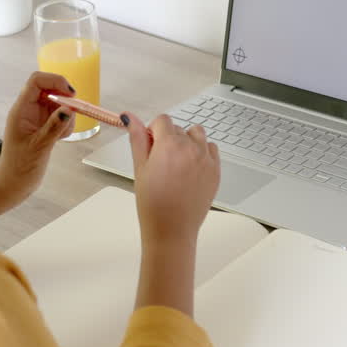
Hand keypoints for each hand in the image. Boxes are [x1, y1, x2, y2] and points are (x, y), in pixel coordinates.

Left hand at [0, 71, 77, 202]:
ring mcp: (37, 118)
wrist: (14, 183)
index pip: (36, 81)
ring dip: (67, 115)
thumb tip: (68, 109)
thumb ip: (54, 127)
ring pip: (58, 104)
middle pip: (50, 89)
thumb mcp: (38, 147)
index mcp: (21, 110)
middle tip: (73, 115)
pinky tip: (61, 139)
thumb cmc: (19, 167)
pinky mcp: (45, 126)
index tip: (71, 94)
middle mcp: (28, 110)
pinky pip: (61, 116)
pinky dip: (66, 124)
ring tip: (62, 134)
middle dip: (65, 100)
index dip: (55, 81)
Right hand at [124, 112, 219, 251]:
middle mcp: (191, 148)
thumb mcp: (140, 168)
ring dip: (188, 141)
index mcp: (169, 145)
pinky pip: (212, 149)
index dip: (153, 131)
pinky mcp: (216, 170)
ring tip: (177, 162)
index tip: (151, 145)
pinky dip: (202, 152)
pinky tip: (191, 167)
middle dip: (169, 138)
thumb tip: (130, 117)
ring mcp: (206, 159)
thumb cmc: (153, 203)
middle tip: (161, 162)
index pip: (163, 120)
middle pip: (179, 128)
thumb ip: (137, 139)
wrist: (172, 229)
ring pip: (197, 134)